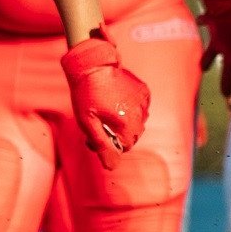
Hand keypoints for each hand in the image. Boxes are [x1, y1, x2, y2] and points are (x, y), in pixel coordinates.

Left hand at [61, 32, 150, 169]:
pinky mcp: (144, 91)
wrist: (92, 64)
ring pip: (137, 122)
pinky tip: (114, 100)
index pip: (124, 147)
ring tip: (105, 109)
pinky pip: (140, 108)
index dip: (108, 144)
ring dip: (123, 121)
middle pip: (132, 136)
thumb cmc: (86, 95)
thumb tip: (111, 168)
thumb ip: (102, 146)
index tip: (95, 135)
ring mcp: (144, 102)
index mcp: (127, 125)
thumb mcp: (88, 123)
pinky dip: (129, 108)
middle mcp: (141, 114)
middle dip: (116, 133)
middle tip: (97, 121)